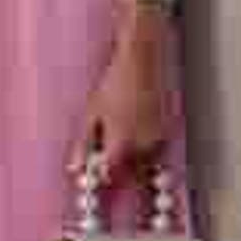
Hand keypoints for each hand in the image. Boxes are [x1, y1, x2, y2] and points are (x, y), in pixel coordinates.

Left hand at [74, 3, 178, 191]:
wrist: (141, 61)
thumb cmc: (115, 84)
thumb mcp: (92, 113)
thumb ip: (84, 143)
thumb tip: (75, 167)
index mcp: (122, 139)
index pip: (111, 174)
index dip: (102, 178)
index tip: (95, 177)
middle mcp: (143, 142)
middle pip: (131, 174)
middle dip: (118, 174)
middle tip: (106, 166)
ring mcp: (157, 137)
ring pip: (145, 164)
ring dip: (132, 164)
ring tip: (119, 145)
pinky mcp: (165, 130)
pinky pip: (154, 151)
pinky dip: (143, 152)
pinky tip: (133, 136)